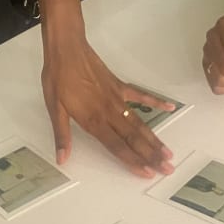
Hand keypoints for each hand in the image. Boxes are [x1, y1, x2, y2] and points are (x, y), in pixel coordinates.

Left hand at [41, 21, 174, 178]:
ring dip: (155, 139)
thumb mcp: (54, 107)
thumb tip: (62, 158)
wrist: (67, 49)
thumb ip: (62, 135)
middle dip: (151, 156)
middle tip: (168, 168)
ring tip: (168, 152)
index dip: (133, 161)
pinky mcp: (120, 86)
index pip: (117, 146)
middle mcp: (109, 112)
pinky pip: (142, 95)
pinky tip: (170, 108)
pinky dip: (156, 102)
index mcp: (93, 120)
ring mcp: (117, 98)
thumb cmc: (58, 78)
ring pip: (140, 123)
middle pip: (133, 139)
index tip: (147, 173)